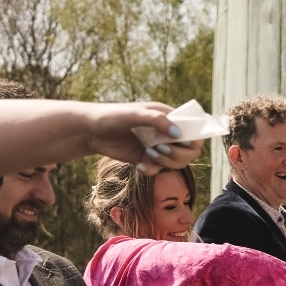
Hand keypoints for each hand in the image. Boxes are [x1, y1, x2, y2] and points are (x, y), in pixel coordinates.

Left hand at [80, 101, 204, 173]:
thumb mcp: (135, 114)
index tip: (184, 142)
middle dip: (178, 153)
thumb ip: (158, 121)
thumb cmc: (113, 116)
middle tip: (160, 148)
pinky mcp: (146, 159)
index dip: (194, 138)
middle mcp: (166, 133)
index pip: (194, 130)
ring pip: (177, 162)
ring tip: (148, 154)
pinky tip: (138, 165)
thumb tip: (178, 133)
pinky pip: (158, 170)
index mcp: (168, 117)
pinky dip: (151, 170)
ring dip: (166, 162)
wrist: (90, 131)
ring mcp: (157, 147)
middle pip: (190, 151)